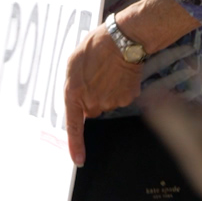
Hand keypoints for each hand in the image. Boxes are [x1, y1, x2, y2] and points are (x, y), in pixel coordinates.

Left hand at [63, 24, 144, 164]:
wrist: (122, 40)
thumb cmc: (95, 47)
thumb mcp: (74, 64)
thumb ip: (73, 86)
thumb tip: (79, 100)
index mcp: (75, 94)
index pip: (74, 126)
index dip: (75, 145)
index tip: (78, 161)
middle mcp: (93, 102)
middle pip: (92, 110)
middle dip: (92, 98)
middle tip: (96, 77)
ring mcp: (112, 102)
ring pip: (108, 103)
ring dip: (107, 91)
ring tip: (108, 71)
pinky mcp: (128, 98)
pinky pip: (122, 98)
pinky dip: (121, 89)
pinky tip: (120, 74)